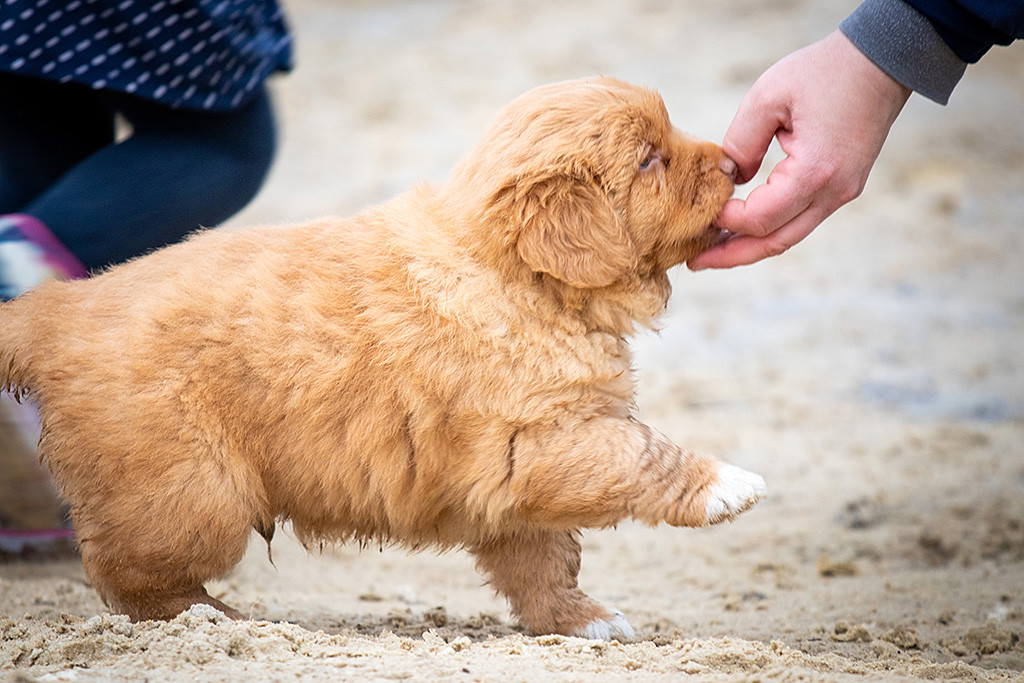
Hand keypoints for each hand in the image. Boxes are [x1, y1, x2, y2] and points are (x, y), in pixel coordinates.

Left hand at [688, 31, 910, 269]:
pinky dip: (770, 228)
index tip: (700, 209)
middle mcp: (833, 192)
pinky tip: (742, 227)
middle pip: (774, 243)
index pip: (759, 218)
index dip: (725, 220)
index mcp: (814, 172)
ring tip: (712, 251)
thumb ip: (741, 142)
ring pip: (789, 237)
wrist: (881, 62)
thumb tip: (729, 178)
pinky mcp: (843, 188)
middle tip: (695, 261)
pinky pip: (801, 219)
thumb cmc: (825, 72)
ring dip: (749, 247)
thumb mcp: (768, 97)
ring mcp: (841, 193)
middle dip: (731, 256)